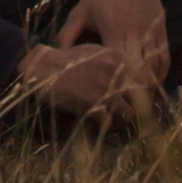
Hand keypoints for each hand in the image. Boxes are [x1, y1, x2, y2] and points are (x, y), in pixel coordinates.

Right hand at [18, 40, 137, 117]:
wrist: (41, 68)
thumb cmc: (66, 62)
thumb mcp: (94, 54)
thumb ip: (114, 68)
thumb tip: (131, 87)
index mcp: (118, 57)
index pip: (140, 82)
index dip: (136, 96)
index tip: (130, 104)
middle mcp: (116, 71)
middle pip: (138, 99)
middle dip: (130, 109)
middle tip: (119, 115)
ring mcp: (106, 88)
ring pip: (128, 114)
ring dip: (118, 121)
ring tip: (106, 120)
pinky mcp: (93, 103)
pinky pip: (108, 123)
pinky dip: (102, 127)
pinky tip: (92, 124)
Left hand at [72, 0, 169, 113]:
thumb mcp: (80, 12)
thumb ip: (68, 35)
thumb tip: (56, 59)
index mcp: (116, 32)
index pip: (122, 68)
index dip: (122, 89)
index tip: (118, 106)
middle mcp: (137, 34)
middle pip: (143, 72)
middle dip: (139, 95)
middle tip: (132, 113)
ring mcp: (152, 32)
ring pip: (157, 66)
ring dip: (151, 86)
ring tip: (144, 105)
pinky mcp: (162, 29)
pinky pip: (165, 56)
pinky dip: (161, 72)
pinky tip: (155, 84)